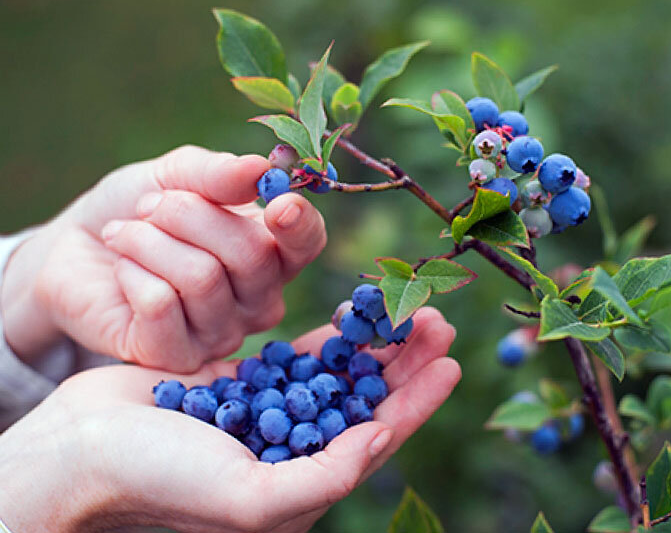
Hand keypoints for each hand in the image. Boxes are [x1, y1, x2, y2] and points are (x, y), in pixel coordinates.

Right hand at [0, 308, 458, 532]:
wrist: (82, 449)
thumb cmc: (160, 483)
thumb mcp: (249, 499)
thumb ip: (322, 478)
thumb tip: (381, 441)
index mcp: (301, 485)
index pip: (376, 439)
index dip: (417, 402)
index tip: (451, 363)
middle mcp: (292, 450)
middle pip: (365, 400)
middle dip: (404, 362)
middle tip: (437, 320)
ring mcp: (269, 413)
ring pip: (337, 373)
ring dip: (373, 342)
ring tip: (406, 308)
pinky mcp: (243, 383)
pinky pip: (297, 356)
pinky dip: (328, 336)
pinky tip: (353, 313)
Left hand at [1, 145, 326, 370]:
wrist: (75, 250)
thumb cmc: (138, 211)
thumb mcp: (175, 176)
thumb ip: (218, 174)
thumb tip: (261, 169)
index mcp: (271, 253)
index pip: (307, 244)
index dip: (300, 225)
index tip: (278, 203)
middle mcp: (257, 300)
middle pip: (251, 254)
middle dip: (188, 214)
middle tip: (149, 207)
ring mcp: (222, 334)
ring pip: (201, 277)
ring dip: (149, 240)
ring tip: (125, 235)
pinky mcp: (177, 357)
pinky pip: (161, 304)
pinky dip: (132, 272)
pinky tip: (123, 272)